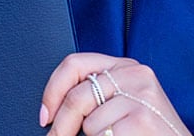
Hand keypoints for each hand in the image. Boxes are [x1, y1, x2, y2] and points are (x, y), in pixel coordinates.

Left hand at [40, 53, 188, 135]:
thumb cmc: (147, 130)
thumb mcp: (122, 101)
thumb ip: (96, 93)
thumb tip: (52, 108)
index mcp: (126, 66)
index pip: (75, 64)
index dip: (52, 90)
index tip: (45, 114)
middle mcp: (135, 74)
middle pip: (76, 96)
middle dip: (60, 125)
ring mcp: (140, 96)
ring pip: (89, 123)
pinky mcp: (141, 119)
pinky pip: (102, 135)